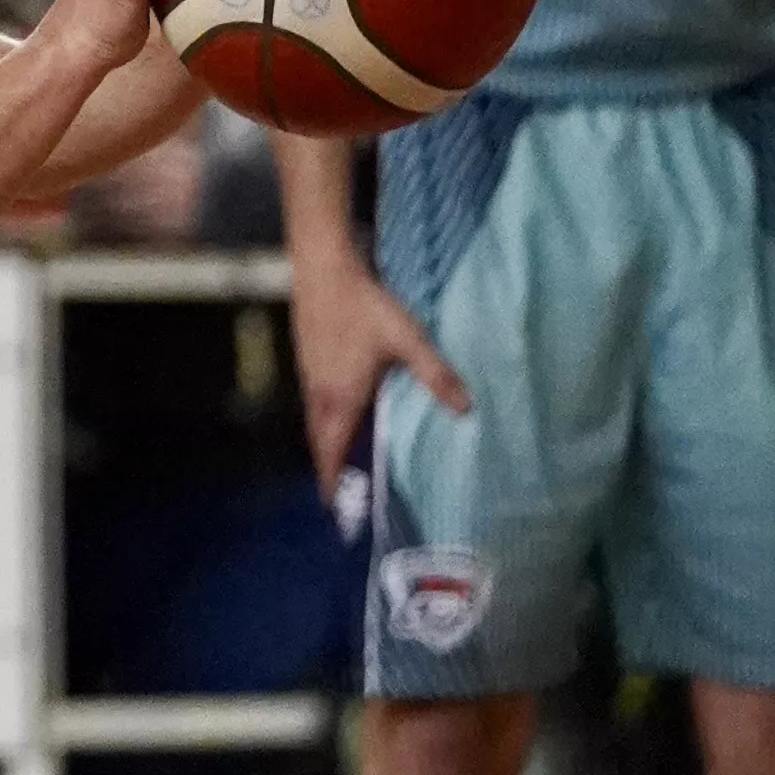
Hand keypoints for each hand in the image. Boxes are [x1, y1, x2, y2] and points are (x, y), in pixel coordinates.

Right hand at [289, 244, 468, 496]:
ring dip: (326, 442)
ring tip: (342, 457)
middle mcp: (321, 392)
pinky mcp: (308, 358)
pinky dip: (325, 418)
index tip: (333, 506)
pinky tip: (341, 409)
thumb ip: (436, 375)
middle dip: (329, 466)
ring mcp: (310, 374)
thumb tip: (467, 410)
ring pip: (315, 420)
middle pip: (319, 440)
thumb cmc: (365, 306)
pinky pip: (314, 401)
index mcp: (343, 397)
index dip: (331, 479)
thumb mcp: (408, 340)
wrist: (323, 268)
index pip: (331, 450)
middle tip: (340, 490)